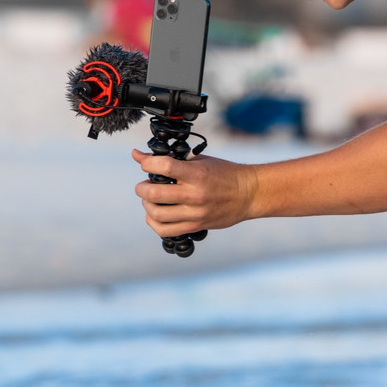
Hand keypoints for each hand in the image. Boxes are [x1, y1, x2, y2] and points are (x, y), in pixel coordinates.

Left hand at [132, 149, 257, 235]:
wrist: (249, 194)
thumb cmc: (224, 174)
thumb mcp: (200, 161)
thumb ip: (170, 159)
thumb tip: (138, 155)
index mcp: (197, 174)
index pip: (164, 166)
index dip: (147, 164)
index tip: (147, 165)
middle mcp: (195, 194)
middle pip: (154, 194)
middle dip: (142, 188)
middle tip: (144, 185)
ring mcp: (195, 213)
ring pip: (156, 214)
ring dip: (147, 205)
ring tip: (150, 200)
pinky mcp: (196, 226)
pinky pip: (165, 230)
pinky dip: (154, 222)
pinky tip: (155, 214)